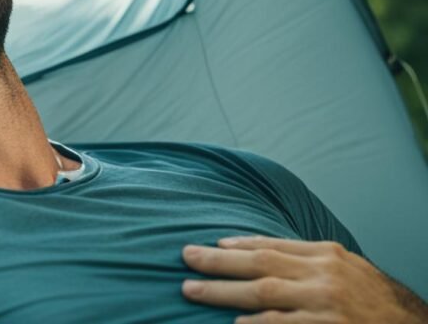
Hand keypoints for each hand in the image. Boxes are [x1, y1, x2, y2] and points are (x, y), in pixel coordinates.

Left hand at [181, 235, 425, 322]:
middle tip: (186, 258)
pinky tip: (234, 323)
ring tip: (192, 290)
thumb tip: (260, 253)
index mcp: (327, 255)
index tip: (212, 244)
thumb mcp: (346, 269)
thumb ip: (308, 260)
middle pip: (260, 264)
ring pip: (263, 293)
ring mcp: (325, 304)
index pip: (274, 245)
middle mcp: (323, 275)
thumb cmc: (373, 300)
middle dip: (219, 262)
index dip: (239, 244)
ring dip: (223, 292)